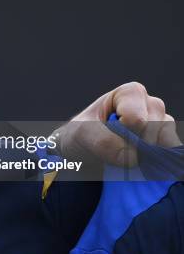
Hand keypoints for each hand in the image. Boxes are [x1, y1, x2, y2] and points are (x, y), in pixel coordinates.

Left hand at [54, 82, 181, 166]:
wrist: (83, 149)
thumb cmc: (82, 134)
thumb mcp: (83, 133)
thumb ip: (105, 141)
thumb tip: (134, 157)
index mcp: (130, 93)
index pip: (136, 118)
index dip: (123, 132)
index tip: (108, 131)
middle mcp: (150, 105)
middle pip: (154, 128)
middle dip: (134, 144)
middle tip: (116, 144)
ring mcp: (160, 123)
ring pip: (165, 140)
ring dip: (146, 153)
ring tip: (125, 151)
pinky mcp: (164, 141)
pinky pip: (171, 151)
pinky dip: (156, 160)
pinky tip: (139, 160)